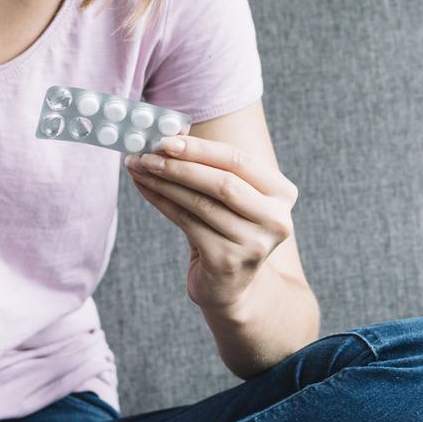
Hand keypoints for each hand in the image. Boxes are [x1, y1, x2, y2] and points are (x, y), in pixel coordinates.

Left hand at [126, 135, 298, 312]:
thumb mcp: (229, 197)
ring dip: (165, 182)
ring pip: (201, 203)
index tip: (166, 138)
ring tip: (140, 168)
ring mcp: (253, 243)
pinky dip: (162, 203)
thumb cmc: (227, 229)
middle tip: (148, 153)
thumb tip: (170, 136)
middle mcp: (275, 219)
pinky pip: (188, 223)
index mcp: (282, 193)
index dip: (200, 148)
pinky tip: (146, 190)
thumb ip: (209, 167)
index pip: (239, 160)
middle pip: (222, 182)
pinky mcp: (228, 261)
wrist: (230, 285)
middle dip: (180, 165)